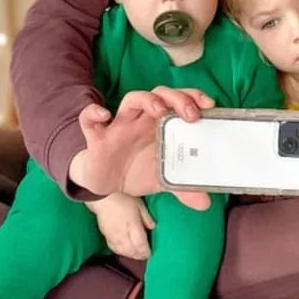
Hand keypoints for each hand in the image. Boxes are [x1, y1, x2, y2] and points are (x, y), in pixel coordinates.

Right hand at [72, 86, 214, 208]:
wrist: (104, 182)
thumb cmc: (135, 171)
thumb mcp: (161, 180)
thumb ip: (182, 188)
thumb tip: (205, 203)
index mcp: (160, 126)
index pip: (178, 101)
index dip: (193, 97)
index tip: (209, 104)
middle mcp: (142, 120)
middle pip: (160, 95)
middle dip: (177, 98)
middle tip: (191, 114)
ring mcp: (120, 126)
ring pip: (132, 99)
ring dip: (147, 100)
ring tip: (159, 110)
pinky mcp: (97, 139)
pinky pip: (89, 119)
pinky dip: (93, 113)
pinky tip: (104, 115)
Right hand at [87, 193, 155, 259]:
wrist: (102, 197)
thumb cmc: (123, 197)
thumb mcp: (139, 204)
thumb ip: (146, 217)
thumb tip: (153, 227)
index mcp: (133, 227)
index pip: (141, 245)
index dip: (146, 251)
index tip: (150, 253)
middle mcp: (123, 235)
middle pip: (132, 251)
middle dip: (139, 255)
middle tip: (144, 256)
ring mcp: (113, 237)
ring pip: (122, 251)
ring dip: (130, 255)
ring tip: (135, 255)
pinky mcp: (105, 236)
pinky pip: (113, 248)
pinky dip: (120, 251)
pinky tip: (123, 250)